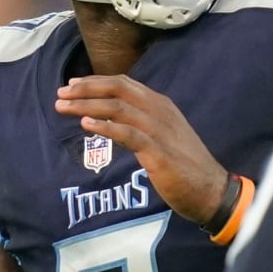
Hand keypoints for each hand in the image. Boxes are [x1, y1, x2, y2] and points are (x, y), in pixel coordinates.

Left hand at [56, 76, 226, 224]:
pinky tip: (86, 125)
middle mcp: (159, 111)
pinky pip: (127, 133)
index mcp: (161, 105)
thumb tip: (113, 118)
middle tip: (61, 93)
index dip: (95, 81)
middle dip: (86, 88)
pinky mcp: (158, 151)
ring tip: (63, 107)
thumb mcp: (164, 136)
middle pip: (118, 88)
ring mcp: (159, 130)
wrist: (211, 190)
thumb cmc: (186, 166)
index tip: (72, 85)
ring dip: (87, 105)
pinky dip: (105, 127)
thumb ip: (141, 124)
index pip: (124, 83)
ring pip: (118, 107)